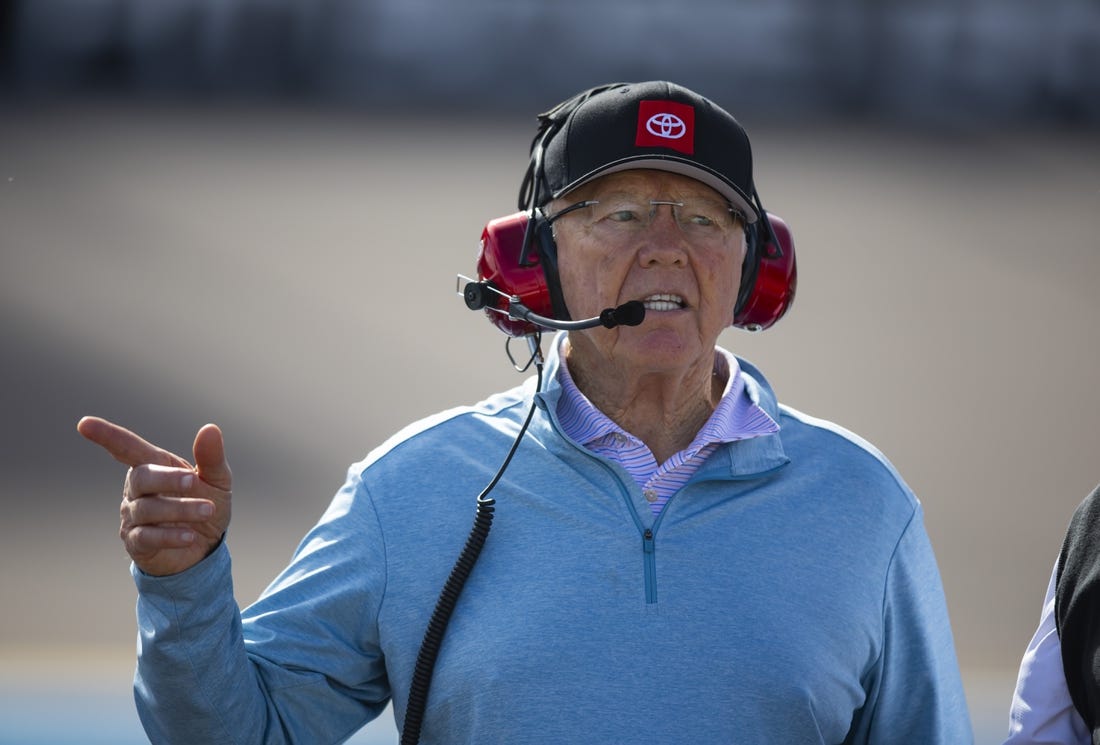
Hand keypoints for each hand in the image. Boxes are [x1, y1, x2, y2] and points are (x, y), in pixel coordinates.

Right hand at [77, 416, 232, 576]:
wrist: (207, 545)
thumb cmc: (207, 503)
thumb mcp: (217, 480)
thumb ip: (211, 457)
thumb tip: (210, 428)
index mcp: (155, 465)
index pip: (127, 448)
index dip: (107, 436)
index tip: (84, 424)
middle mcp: (137, 488)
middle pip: (141, 477)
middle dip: (166, 479)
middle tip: (192, 481)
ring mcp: (133, 515)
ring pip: (147, 509)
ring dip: (179, 509)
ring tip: (207, 510)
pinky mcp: (136, 542)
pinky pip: (147, 537)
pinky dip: (169, 536)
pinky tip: (189, 536)